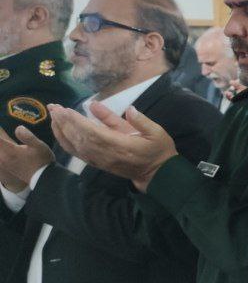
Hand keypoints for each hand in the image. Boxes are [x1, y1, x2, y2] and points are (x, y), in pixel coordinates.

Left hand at [0, 126, 53, 191]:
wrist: (42, 178)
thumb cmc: (41, 161)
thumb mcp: (39, 146)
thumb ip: (27, 136)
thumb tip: (18, 127)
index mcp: (9, 150)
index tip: (1, 121)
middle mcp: (2, 157)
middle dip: (0, 136)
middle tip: (2, 131)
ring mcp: (1, 162)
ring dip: (0, 144)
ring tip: (3, 139)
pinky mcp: (3, 166)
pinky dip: (0, 149)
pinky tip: (3, 148)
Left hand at [48, 103, 176, 191]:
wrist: (158, 174)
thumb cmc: (159, 150)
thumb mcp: (157, 132)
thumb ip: (141, 121)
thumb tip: (128, 108)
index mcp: (122, 146)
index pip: (94, 134)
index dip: (78, 122)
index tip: (66, 110)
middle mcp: (108, 155)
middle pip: (81, 139)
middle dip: (65, 123)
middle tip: (54, 108)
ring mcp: (101, 161)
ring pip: (76, 147)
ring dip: (62, 131)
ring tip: (53, 116)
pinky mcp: (98, 163)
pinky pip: (78, 153)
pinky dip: (66, 142)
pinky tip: (60, 132)